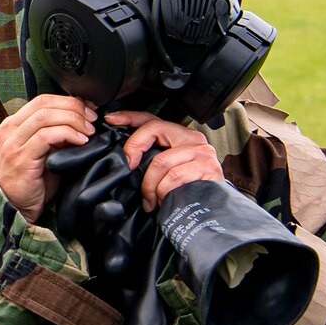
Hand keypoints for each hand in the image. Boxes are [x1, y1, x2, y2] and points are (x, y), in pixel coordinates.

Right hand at [0, 93, 97, 221]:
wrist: (13, 208)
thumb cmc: (29, 182)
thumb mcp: (41, 153)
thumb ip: (54, 136)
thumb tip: (81, 123)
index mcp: (12, 125)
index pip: (42, 100)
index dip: (68, 101)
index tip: (88, 110)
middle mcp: (9, 130)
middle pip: (44, 103)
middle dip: (74, 107)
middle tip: (93, 119)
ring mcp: (12, 143)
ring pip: (46, 116)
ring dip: (73, 120)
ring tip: (89, 131)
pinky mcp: (21, 157)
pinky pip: (46, 136)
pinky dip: (67, 134)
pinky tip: (81, 141)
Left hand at [106, 110, 225, 210]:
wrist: (214, 208)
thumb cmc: (187, 189)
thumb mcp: (166, 169)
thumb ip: (151, 159)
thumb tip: (126, 161)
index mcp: (180, 136)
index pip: (153, 119)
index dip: (130, 116)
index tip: (112, 118)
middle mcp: (192, 139)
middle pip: (155, 129)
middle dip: (135, 148)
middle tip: (127, 168)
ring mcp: (202, 152)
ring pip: (161, 161)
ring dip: (150, 185)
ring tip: (150, 199)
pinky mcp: (207, 167)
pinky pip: (174, 177)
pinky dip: (164, 191)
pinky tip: (165, 200)